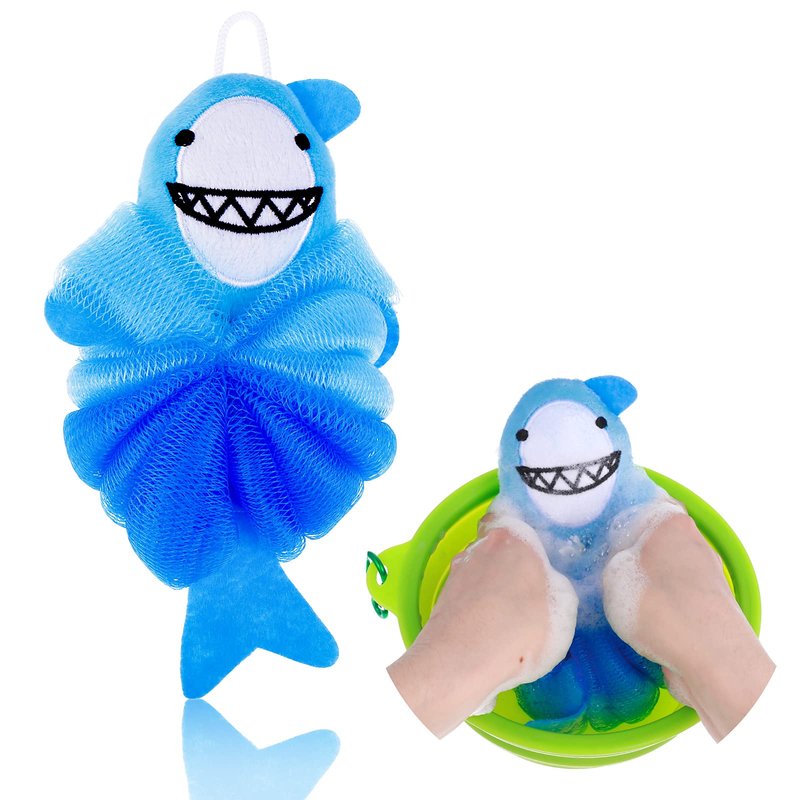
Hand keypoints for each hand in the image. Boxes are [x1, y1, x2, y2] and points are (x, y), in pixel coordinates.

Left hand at [387, 513, 576, 736]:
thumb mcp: (562, 607)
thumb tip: (544, 582)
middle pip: (498, 549)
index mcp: (514, 537)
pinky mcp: (443, 594)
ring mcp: (458, 568)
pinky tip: (485, 633)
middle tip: (526, 598)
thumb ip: (556, 585)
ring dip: (490, 589)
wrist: (462, 657)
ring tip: (504, 622)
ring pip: (480, 572)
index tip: (534, 565)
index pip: (516, 523)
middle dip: (509, 568)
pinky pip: (466, 595)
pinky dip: (475, 608)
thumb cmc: (521, 628)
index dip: (525, 543)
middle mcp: (481, 545)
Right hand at [603, 511, 774, 740]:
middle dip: (633, 556)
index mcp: (672, 521)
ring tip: (619, 603)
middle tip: (604, 572)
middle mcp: (695, 543)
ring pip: (667, 574)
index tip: (600, 538)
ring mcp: (708, 578)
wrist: (708, 657)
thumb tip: (617, 563)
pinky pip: (677, 602)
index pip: (643, 508)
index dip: (619, 522)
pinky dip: (662, 610)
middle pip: (656, 543)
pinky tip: (642, 625)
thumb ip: (611, 560)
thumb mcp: (612, 571)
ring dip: (648, 586)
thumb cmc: (655, 602)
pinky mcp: (712, 611)